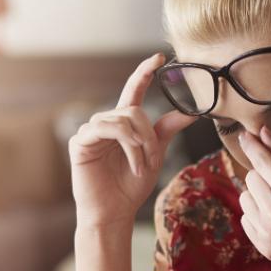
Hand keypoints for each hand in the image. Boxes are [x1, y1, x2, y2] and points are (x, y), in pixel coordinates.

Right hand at [68, 53, 197, 228]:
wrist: (114, 212)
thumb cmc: (130, 187)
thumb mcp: (154, 155)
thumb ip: (166, 131)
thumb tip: (190, 113)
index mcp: (123, 124)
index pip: (134, 90)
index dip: (144, 72)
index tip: (159, 57)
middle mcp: (106, 122)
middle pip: (134, 110)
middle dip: (150, 135)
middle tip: (154, 159)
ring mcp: (91, 131)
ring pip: (123, 119)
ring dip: (140, 144)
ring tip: (142, 166)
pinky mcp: (80, 142)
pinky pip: (106, 129)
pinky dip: (127, 146)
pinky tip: (132, 165)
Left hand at [236, 126, 270, 270]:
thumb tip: (262, 133)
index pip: (261, 160)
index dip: (251, 145)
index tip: (245, 135)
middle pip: (251, 178)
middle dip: (264, 175)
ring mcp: (268, 232)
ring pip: (245, 198)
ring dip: (258, 195)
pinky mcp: (264, 246)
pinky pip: (246, 219)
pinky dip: (258, 215)